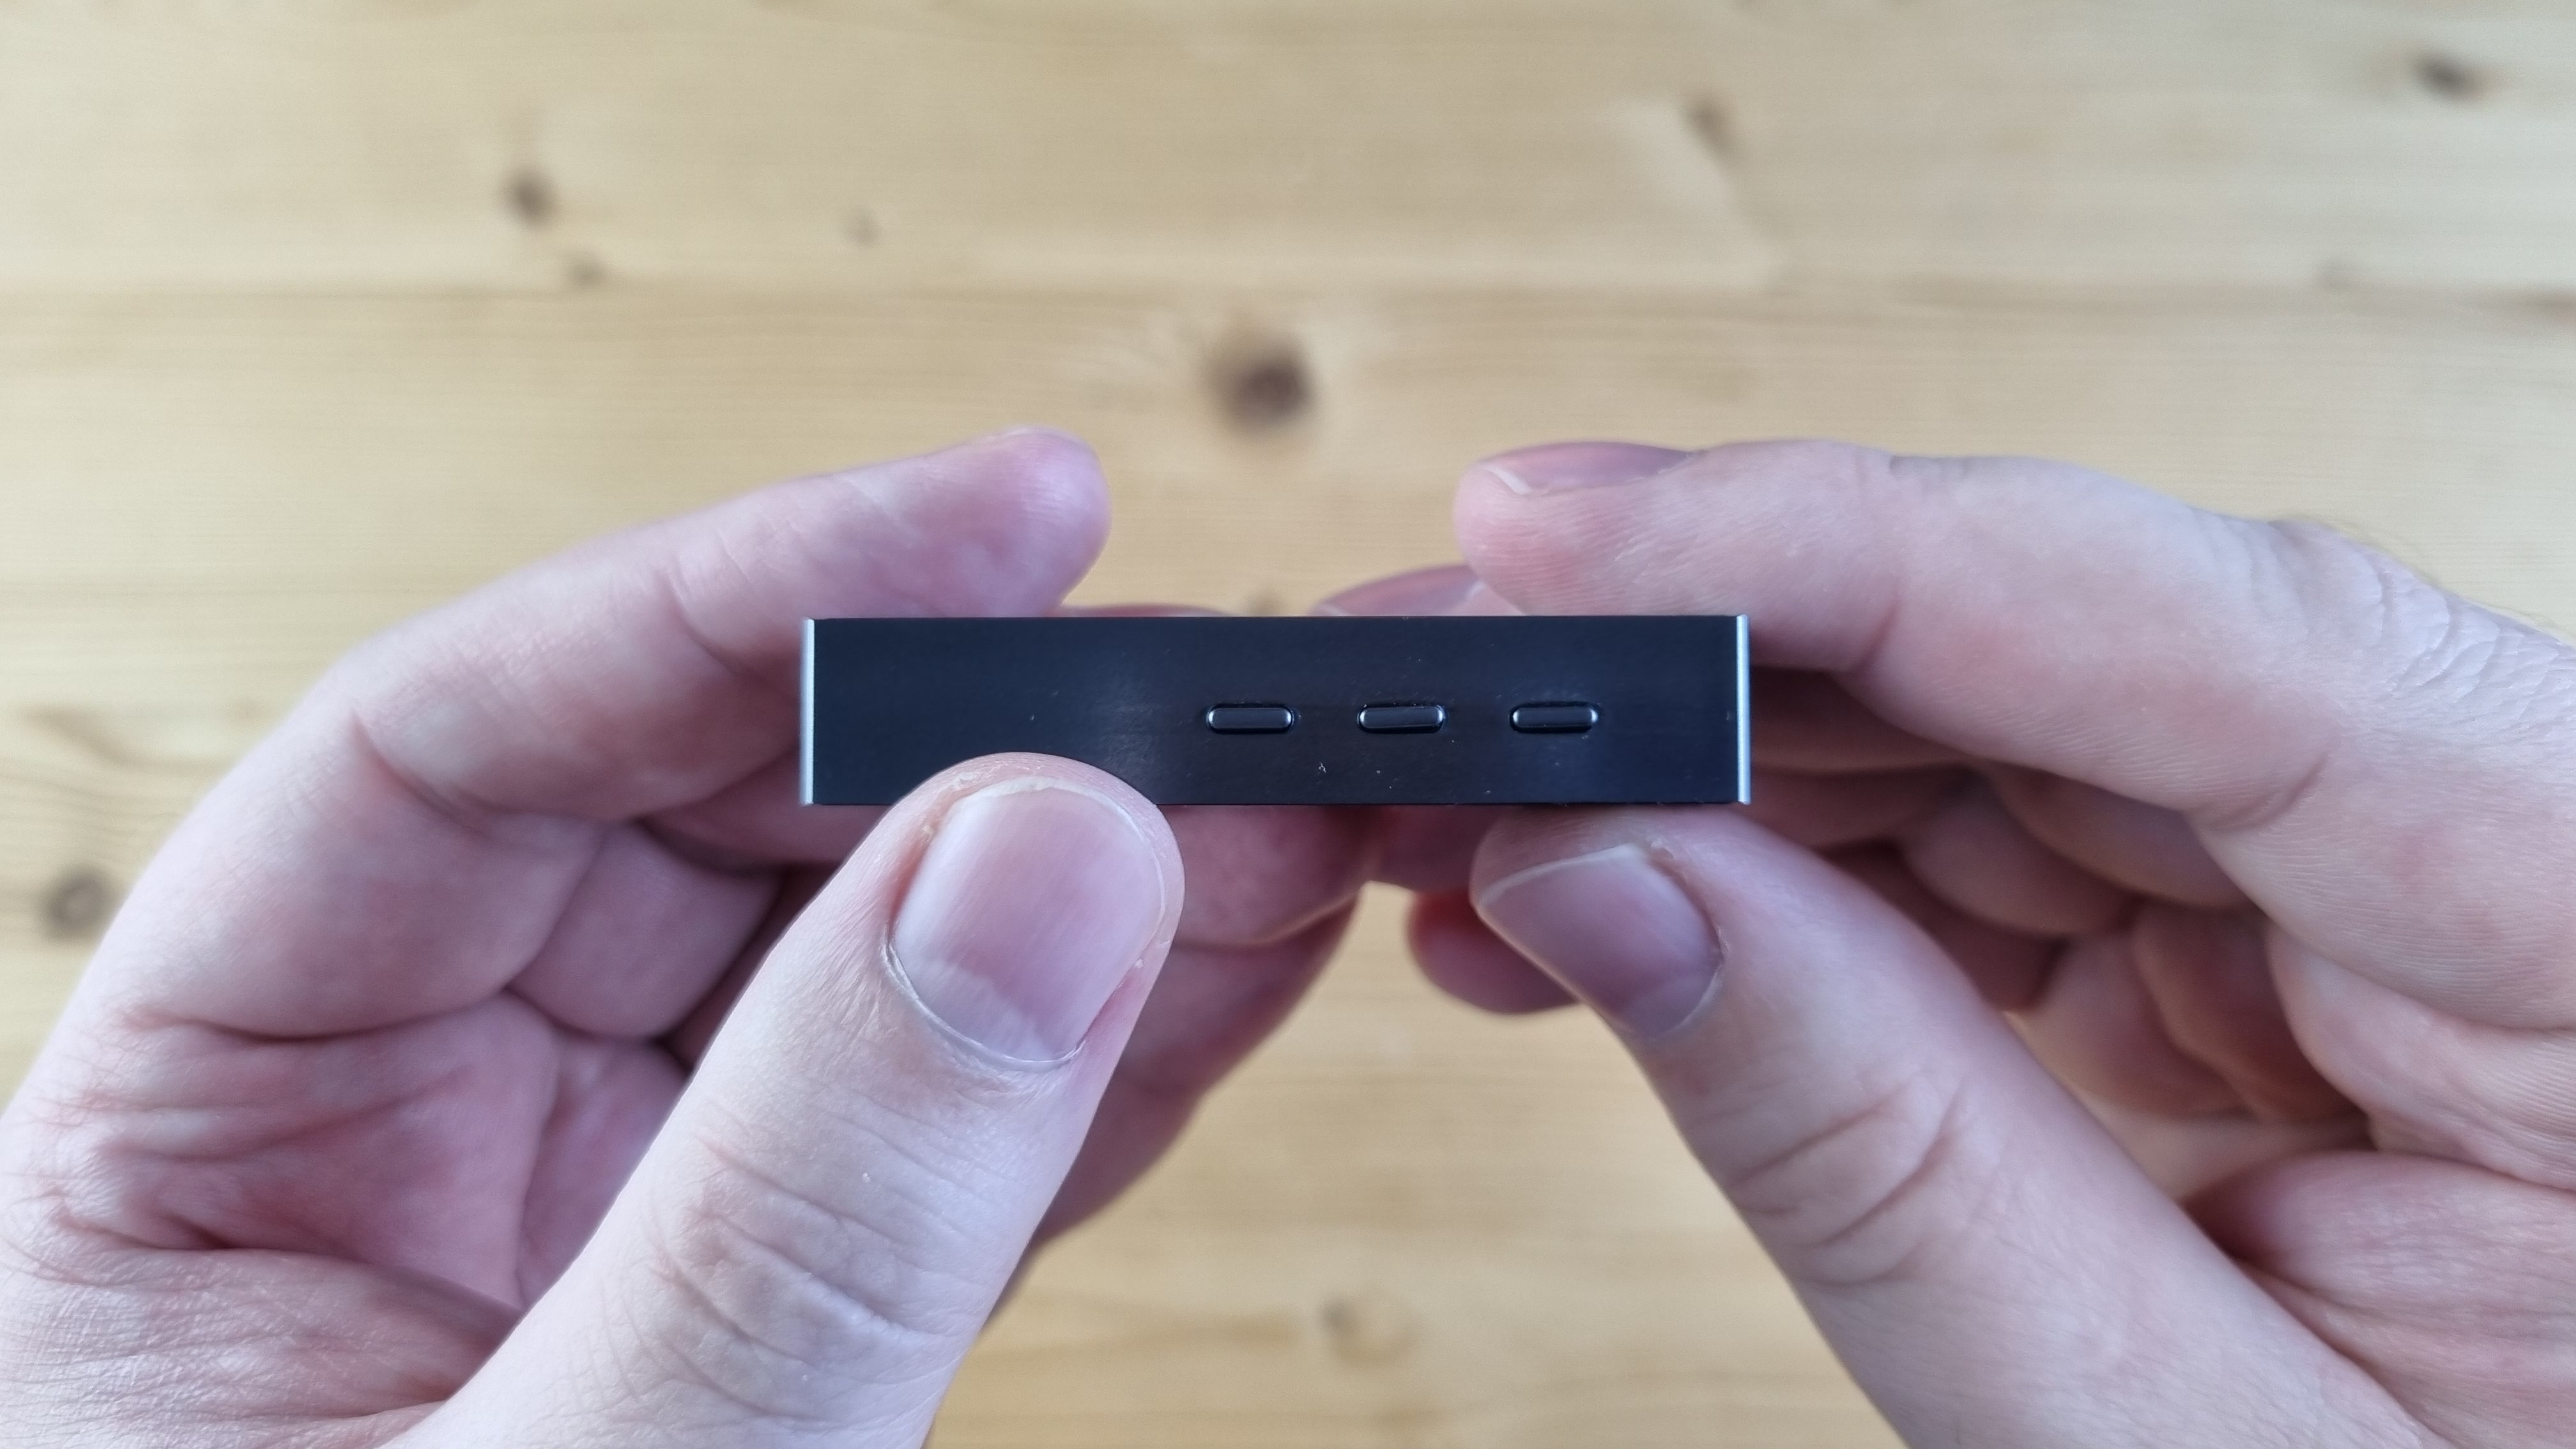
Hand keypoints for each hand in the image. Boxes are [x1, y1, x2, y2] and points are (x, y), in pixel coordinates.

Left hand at [0, 430, 1370, 1447]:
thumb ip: (805, 1199)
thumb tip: (1049, 856)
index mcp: (195, 1140)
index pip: (460, 753)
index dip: (743, 596)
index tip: (1005, 522)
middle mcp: (390, 1140)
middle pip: (686, 829)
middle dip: (960, 745)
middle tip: (1206, 692)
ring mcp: (588, 1224)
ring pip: (845, 966)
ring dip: (1072, 880)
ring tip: (1285, 811)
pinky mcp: (753, 1315)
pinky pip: (937, 1131)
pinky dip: (1101, 1049)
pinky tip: (1247, 962)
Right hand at [1335, 440, 2575, 1445]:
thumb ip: (1890, 1164)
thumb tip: (1602, 879)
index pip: (2212, 634)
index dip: (1842, 543)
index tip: (1550, 531)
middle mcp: (2503, 853)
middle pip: (2061, 646)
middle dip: (1705, 652)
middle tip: (1428, 684)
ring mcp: (2381, 899)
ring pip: (1990, 730)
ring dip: (1704, 766)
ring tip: (1463, 828)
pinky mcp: (2268, 960)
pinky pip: (1995, 853)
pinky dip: (1781, 879)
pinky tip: (1611, 906)